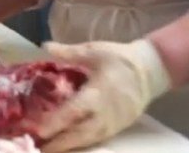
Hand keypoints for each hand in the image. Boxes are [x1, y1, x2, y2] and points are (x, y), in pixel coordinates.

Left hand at [36, 39, 171, 152]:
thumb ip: (69, 52)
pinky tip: (67, 146)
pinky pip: (97, 140)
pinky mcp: (117, 128)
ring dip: (67, 146)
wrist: (151, 71)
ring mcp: (112, 123)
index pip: (73, 111)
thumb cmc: (120, 59)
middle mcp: (104, 113)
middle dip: (58, 143)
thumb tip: (45, 46)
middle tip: (37, 148)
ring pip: (88, 140)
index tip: (38, 129)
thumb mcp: (95, 51)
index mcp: (97, 92)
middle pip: (79, 133)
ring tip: (48, 150)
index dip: (55, 122)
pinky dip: (81, 145)